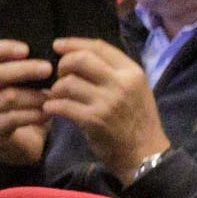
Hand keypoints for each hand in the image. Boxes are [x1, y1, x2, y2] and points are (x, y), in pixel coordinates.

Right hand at [0, 39, 53, 165]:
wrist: (22, 143)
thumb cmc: (27, 106)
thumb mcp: (28, 84)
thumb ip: (34, 68)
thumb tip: (57, 52)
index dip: (4, 48)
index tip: (26, 49)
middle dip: (25, 69)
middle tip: (49, 68)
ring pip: (8, 97)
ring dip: (34, 95)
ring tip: (53, 96)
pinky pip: (11, 118)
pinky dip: (33, 115)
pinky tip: (47, 113)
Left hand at [46, 38, 169, 181]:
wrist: (144, 154)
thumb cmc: (137, 121)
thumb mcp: (134, 89)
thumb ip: (113, 72)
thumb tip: (79, 56)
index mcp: (131, 71)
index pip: (98, 47)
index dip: (73, 44)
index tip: (57, 46)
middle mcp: (121, 83)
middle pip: (80, 59)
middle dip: (63, 65)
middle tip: (58, 76)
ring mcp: (107, 102)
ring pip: (67, 83)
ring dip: (55, 89)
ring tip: (56, 97)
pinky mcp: (93, 120)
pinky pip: (62, 105)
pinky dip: (51, 106)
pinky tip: (51, 109)